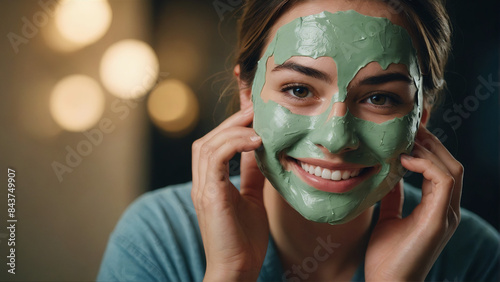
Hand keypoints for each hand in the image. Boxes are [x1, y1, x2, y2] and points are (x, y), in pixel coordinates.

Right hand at [191, 108, 268, 280]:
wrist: (238, 270)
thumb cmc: (244, 239)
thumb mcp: (251, 197)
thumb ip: (252, 174)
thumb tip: (260, 150)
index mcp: (210, 182)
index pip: (214, 143)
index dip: (231, 124)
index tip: (253, 110)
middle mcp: (202, 182)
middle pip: (209, 139)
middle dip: (232, 121)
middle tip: (256, 108)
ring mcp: (202, 188)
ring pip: (209, 145)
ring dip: (234, 130)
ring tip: (257, 123)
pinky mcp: (209, 195)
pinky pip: (215, 159)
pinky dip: (233, 144)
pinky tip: (255, 142)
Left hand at [365, 125, 462, 280]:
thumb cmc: (386, 256)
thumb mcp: (389, 217)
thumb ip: (394, 196)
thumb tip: (389, 172)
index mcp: (437, 209)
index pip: (441, 169)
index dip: (428, 149)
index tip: (407, 134)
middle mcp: (447, 210)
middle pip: (451, 164)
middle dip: (431, 143)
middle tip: (409, 128)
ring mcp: (446, 216)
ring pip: (452, 169)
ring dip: (429, 150)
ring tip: (407, 139)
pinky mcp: (438, 220)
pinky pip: (443, 181)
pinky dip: (426, 165)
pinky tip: (404, 159)